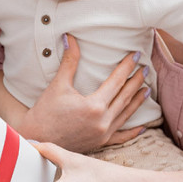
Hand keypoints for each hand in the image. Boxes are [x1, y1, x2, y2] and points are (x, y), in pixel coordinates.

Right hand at [16, 34, 148, 152]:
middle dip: (136, 81)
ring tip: (147, 90)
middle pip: (125, 96)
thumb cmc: (45, 112)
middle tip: (146, 69)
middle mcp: (103, 121)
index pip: (117, 81)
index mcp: (94, 106)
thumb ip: (69, 62)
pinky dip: (133, 132)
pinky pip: (121, 137)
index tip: (137, 55)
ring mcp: (103, 134)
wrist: (35, 139)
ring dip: (138, 101)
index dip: (127, 66)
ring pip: (126, 114)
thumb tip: (70, 38)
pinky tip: (143, 127)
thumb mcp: (58, 85)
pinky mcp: (100, 143)